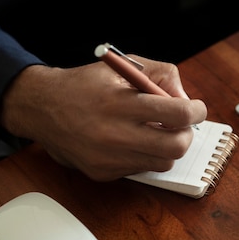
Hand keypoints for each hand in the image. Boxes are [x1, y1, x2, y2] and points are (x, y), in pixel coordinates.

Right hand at [0, 58, 207, 180]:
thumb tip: (186, 100)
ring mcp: (108, 158)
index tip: (196, 109)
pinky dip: (146, 156)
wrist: (41, 108)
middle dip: (187, 134)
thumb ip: (161, 75)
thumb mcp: (123, 66)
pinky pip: (141, 169)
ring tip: (155, 131)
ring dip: (168, 147)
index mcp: (120, 103)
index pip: (177, 114)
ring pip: (163, 163)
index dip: (196, 111)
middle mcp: (114, 134)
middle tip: (181, 124)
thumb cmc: (86, 84)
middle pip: (176, 147)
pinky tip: (132, 141)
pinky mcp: (102, 173)